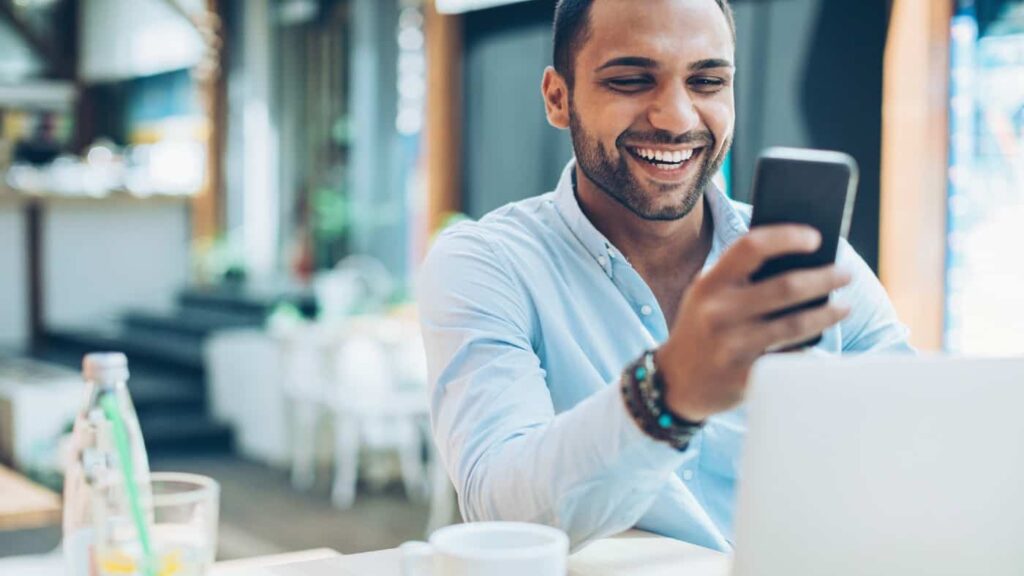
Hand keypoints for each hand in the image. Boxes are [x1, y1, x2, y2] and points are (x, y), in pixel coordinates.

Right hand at [655, 225, 851, 421]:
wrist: (676, 381)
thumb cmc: (703, 327)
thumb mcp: (707, 295)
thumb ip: (739, 276)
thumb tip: (800, 260)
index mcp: (710, 284)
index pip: (751, 247)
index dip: (787, 237)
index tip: (815, 238)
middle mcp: (718, 312)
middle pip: (786, 287)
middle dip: (825, 278)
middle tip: (846, 273)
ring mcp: (731, 346)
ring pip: (795, 324)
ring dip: (828, 313)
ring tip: (844, 306)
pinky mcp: (744, 376)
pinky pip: (790, 358)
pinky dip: (810, 347)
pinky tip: (821, 338)